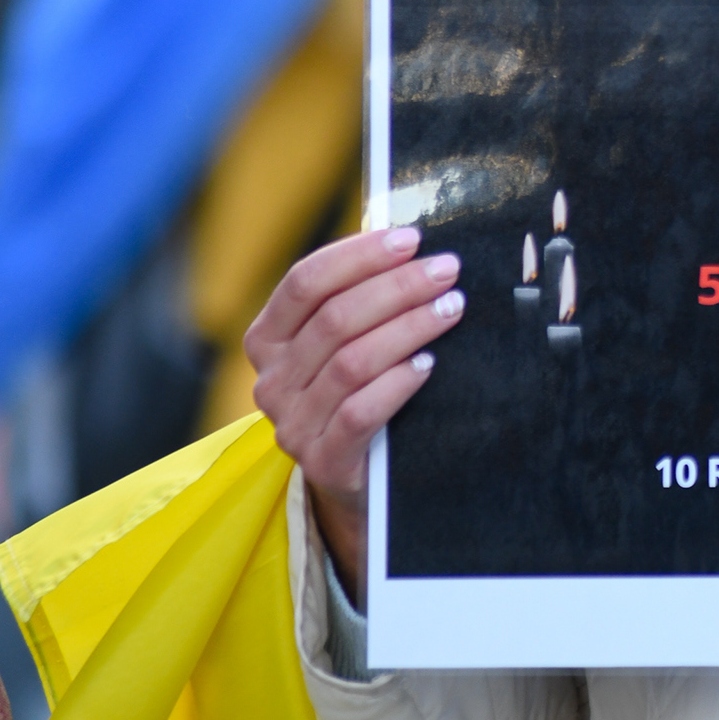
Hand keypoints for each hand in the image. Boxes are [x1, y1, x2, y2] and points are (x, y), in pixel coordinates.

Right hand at [246, 226, 463, 600]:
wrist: (357, 481)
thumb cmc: (359, 391)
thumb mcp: (346, 344)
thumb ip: (360, 299)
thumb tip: (412, 245)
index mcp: (267, 339)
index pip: (305, 282)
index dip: (359, 255)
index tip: (411, 238)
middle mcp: (271, 381)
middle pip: (334, 318)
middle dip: (398, 286)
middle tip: (446, 270)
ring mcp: (292, 424)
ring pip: (351, 361)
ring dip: (408, 327)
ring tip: (451, 307)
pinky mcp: (323, 461)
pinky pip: (359, 412)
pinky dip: (398, 383)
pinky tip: (428, 365)